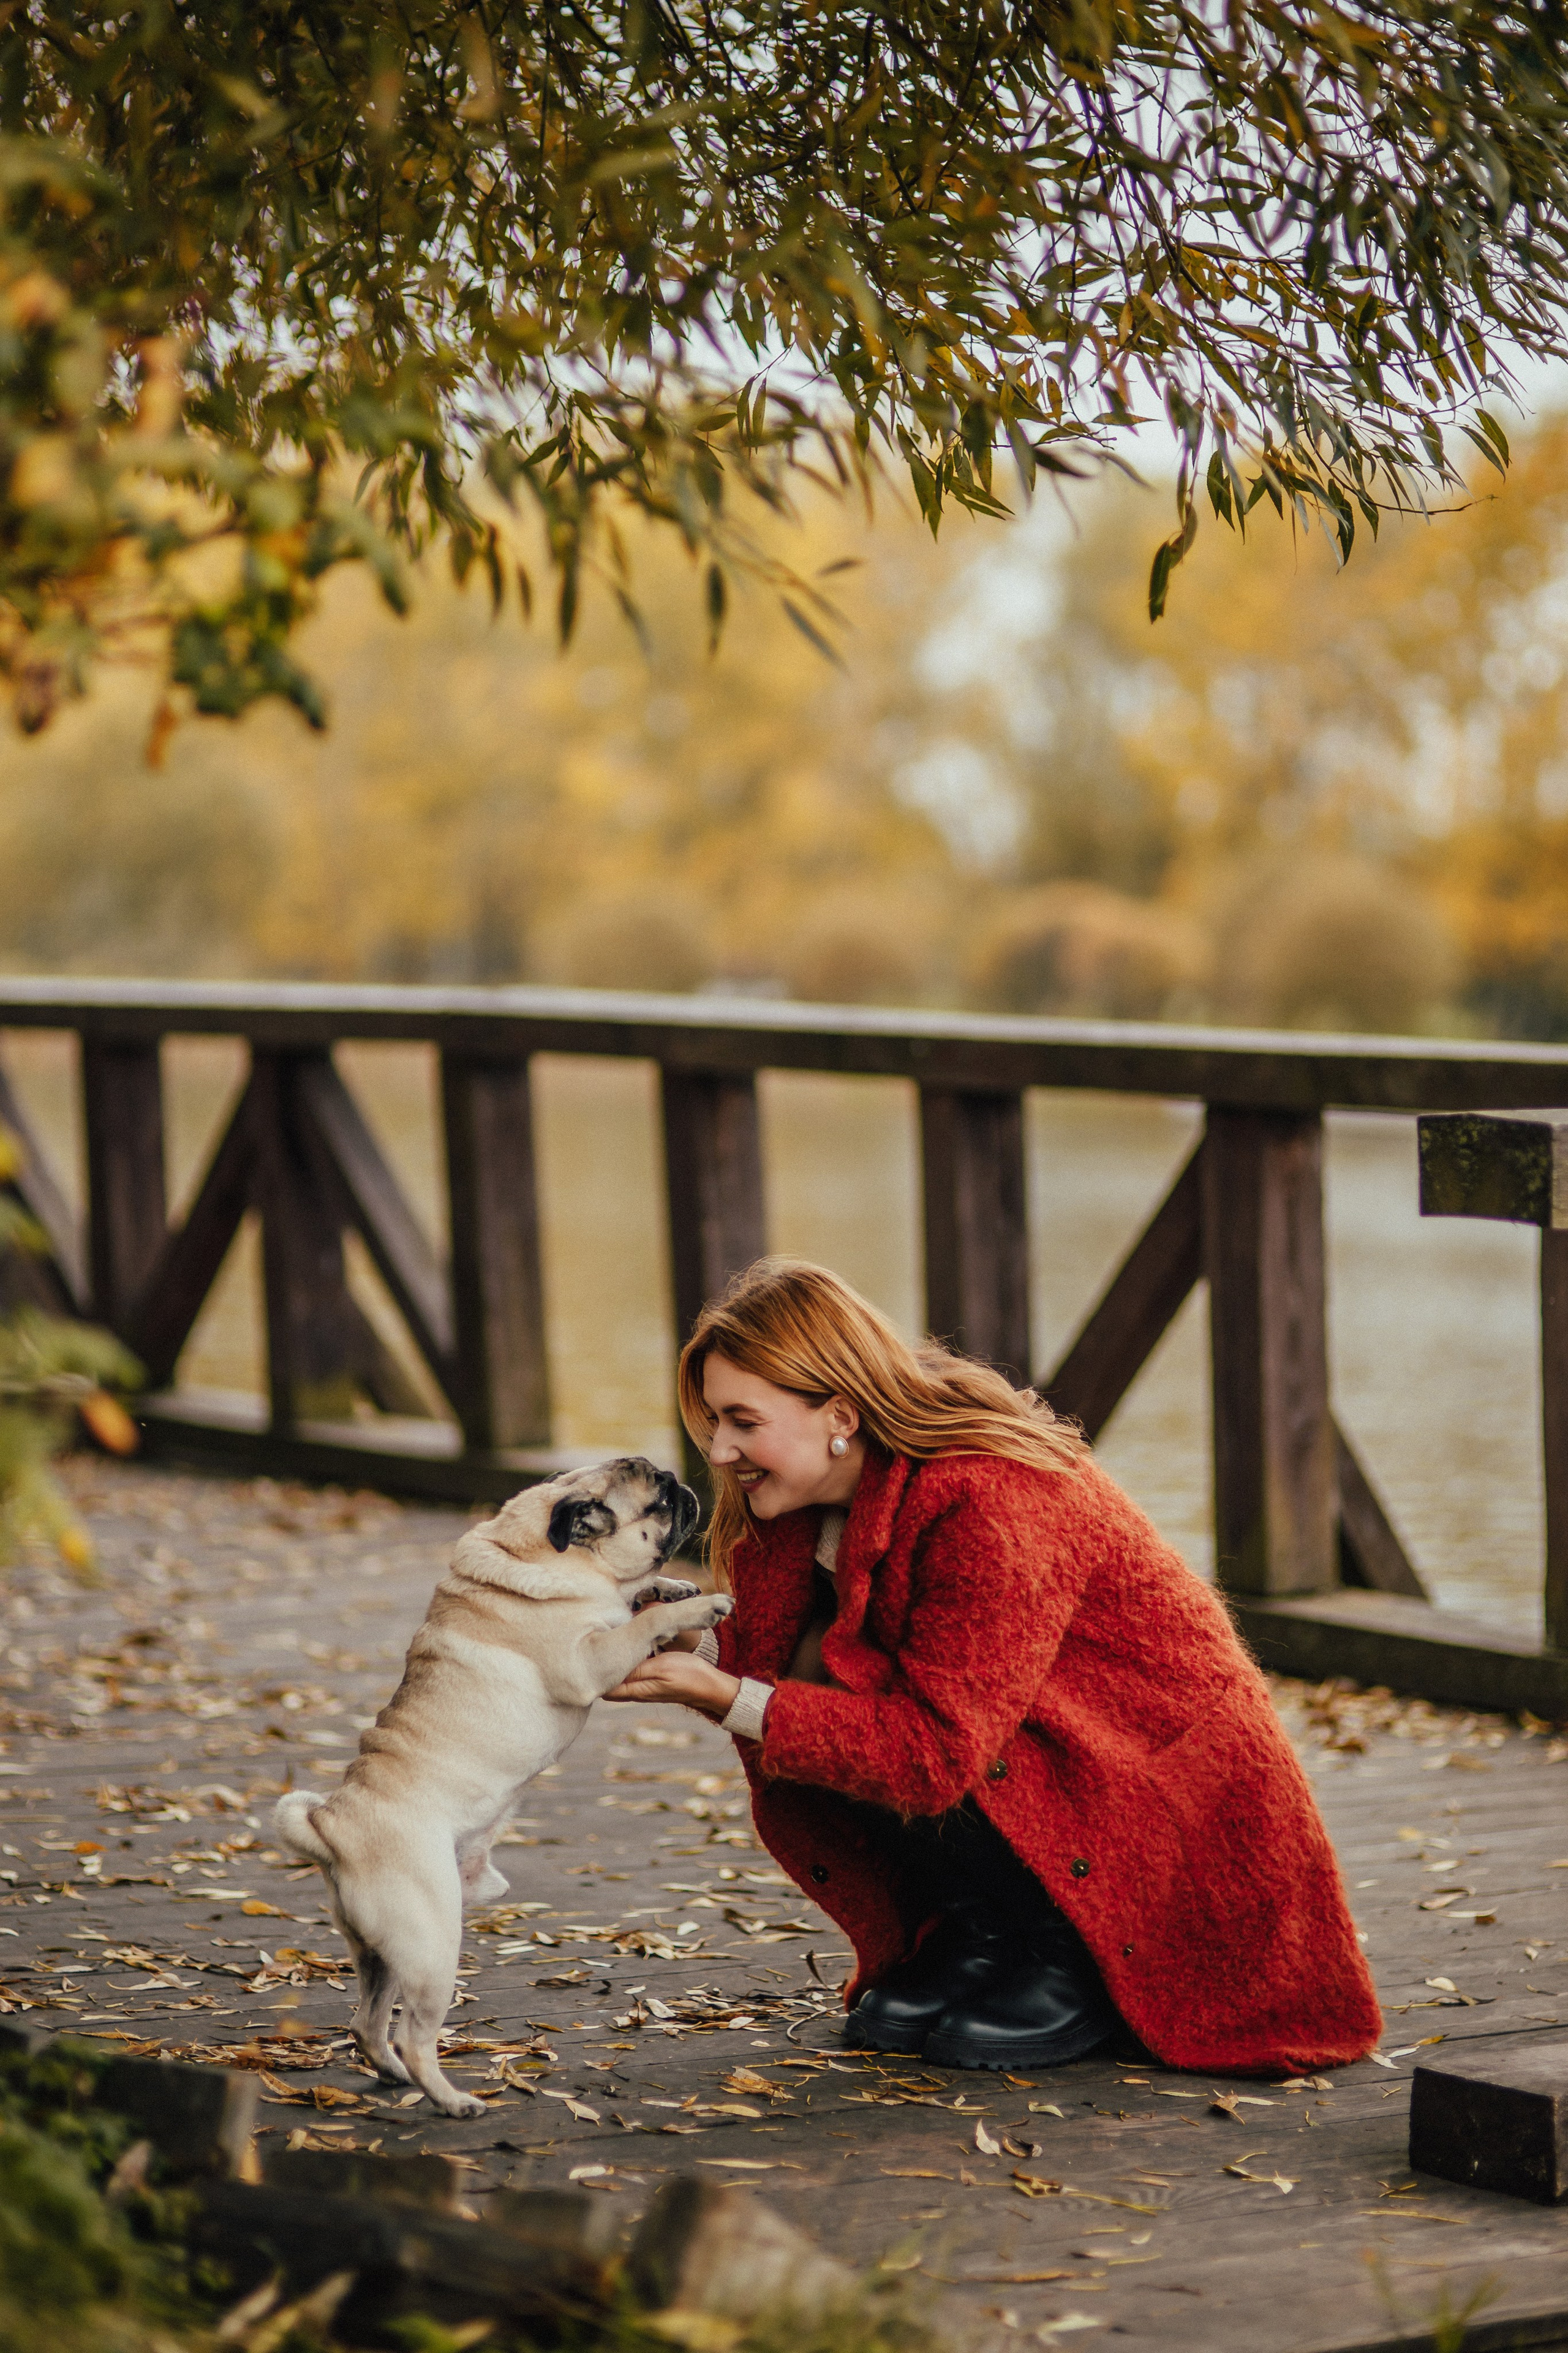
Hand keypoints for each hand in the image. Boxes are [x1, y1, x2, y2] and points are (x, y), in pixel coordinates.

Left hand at [603, 1651, 739, 1718]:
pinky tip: (627, 1646)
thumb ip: (635, 1669)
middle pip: (607, 1682)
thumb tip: (608, 1667)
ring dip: (613, 1662)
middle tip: (594, 1644)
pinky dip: (625, 1661)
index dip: (593, 1673)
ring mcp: (642, 1686)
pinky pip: (630, 1672)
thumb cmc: (687, 1675)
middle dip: (599, 1667)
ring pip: (618, 1676)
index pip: (603, 1687)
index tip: (589, 1653)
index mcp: (634, 1690)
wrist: (709, 1686)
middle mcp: (635, 1691)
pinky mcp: (650, 1679)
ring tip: (607, 1642)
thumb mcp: (660, 1667)